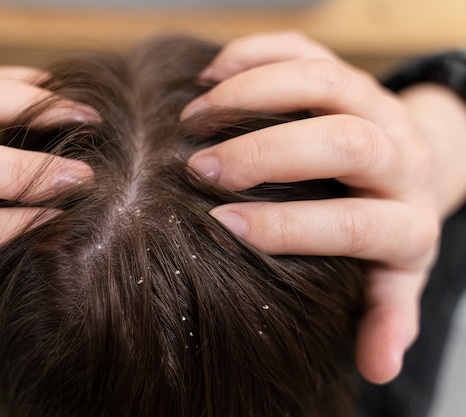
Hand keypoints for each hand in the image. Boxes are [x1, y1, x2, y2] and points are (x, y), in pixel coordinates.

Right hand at [181, 32, 465, 383]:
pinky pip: (303, 49)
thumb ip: (386, 316)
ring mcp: (373, 106)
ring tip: (192, 119)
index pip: (355, 223)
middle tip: (200, 169)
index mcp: (406, 221)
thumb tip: (378, 366)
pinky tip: (210, 76)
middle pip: (344, 141)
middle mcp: (397, 158)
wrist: (412, 171)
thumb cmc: (384, 232)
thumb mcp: (393, 278)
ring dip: (251, 95)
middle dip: (265, 153)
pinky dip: (253, 54)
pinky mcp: (345, 75)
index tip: (223, 227)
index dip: (288, 226)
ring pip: (323, 81)